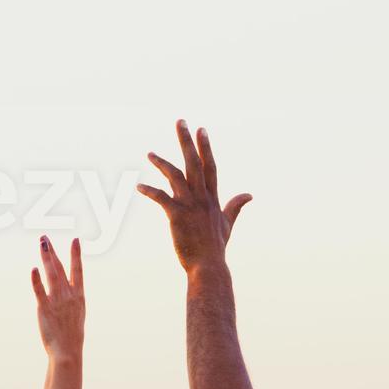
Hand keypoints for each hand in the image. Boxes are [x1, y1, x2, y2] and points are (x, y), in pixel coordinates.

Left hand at [31, 236, 84, 361]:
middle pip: (60, 268)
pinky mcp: (44, 308)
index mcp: (78, 295)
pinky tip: (34, 269)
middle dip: (53, 251)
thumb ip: (72, 298)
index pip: (78, 270)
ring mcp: (57, 300)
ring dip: (46, 257)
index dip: (76, 254)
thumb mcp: (77, 313)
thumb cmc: (72, 334)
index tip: (75, 240)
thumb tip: (68, 288)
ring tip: (41, 244)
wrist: (68, 350)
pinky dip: (36, 279)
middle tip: (45, 237)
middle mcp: (69, 295)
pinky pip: (40, 291)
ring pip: (51, 274)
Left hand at [138, 121, 250, 276]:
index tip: (201, 129)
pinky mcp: (177, 215)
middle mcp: (202, 197)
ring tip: (149, 153)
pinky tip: (138, 186)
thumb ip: (235, 206)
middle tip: (180, 121)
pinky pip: (161, 198)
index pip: (209, 166)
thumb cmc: (216, 247)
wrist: (209, 266)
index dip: (205, 147)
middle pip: (194, 163)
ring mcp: (190, 205)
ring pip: (175, 176)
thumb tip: (249, 195)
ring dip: (162, 162)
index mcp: (212, 197)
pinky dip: (150, 190)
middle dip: (187, 141)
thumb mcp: (228, 223)